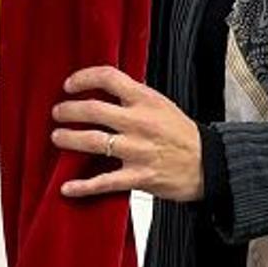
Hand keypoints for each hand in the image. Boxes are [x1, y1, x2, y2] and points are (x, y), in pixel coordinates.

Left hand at [50, 66, 203, 201]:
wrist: (210, 164)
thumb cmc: (182, 134)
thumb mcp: (161, 105)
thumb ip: (133, 97)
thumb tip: (102, 89)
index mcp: (146, 100)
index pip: (109, 78)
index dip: (84, 78)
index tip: (69, 85)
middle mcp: (140, 123)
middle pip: (94, 110)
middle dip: (68, 111)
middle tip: (58, 113)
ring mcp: (138, 150)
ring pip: (94, 141)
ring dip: (69, 139)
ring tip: (58, 137)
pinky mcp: (139, 176)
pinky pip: (105, 182)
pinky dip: (83, 187)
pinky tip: (66, 188)